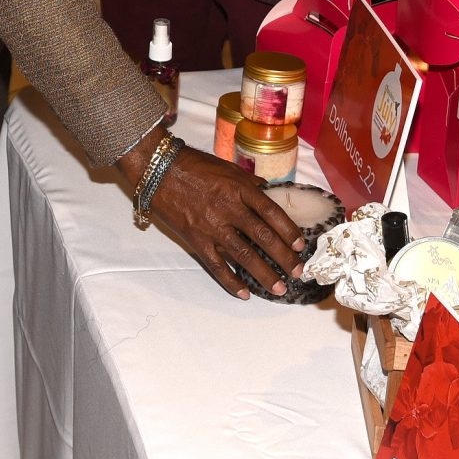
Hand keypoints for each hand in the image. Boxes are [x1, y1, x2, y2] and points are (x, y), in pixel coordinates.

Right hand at [143, 148, 306, 298]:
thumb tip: (268, 192)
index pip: (271, 212)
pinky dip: (231, 281)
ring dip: (264, 274)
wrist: (158, 170)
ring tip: (279, 288)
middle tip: (297, 272)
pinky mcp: (196, 239)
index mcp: (239, 188)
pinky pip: (216, 265)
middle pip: (262, 236)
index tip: (300, 245)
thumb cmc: (193, 165)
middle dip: (283, 257)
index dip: (288, 230)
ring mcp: (212, 226)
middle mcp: (229, 208)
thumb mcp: (227, 167)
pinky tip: (244, 293)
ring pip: (243, 255)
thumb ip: (248, 183)